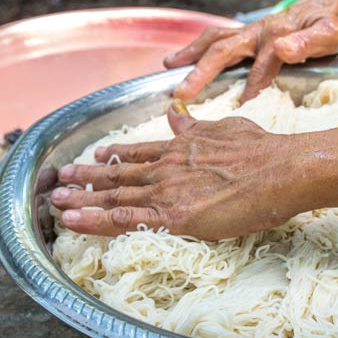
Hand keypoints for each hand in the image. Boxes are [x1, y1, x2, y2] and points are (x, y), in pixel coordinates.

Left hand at [50, 102, 306, 239]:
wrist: (280, 171)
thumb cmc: (264, 152)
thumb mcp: (227, 127)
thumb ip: (198, 125)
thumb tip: (175, 114)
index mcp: (183, 147)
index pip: (141, 153)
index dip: (115, 156)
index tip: (96, 156)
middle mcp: (168, 167)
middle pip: (119, 174)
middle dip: (87, 178)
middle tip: (62, 180)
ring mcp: (168, 191)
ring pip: (115, 197)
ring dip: (82, 199)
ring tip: (57, 201)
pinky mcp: (174, 217)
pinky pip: (125, 221)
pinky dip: (95, 221)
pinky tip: (74, 223)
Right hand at [166, 0, 337, 102]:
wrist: (335, 3)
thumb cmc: (334, 23)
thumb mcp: (329, 34)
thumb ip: (307, 43)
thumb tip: (283, 48)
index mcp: (276, 35)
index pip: (259, 68)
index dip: (250, 89)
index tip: (238, 111)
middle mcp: (258, 31)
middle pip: (223, 50)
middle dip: (200, 72)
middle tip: (179, 93)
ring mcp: (253, 30)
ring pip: (216, 39)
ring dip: (192, 52)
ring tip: (169, 65)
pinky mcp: (252, 32)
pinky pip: (221, 38)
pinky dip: (202, 47)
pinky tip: (192, 56)